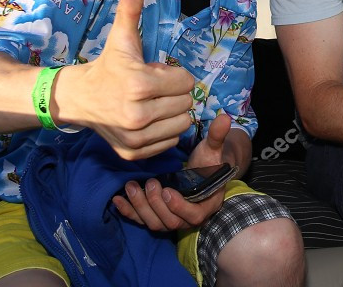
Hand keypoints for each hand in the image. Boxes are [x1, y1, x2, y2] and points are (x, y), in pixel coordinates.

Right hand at [62, 0, 195, 159]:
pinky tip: (148, 119)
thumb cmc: (108, 66)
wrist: (77, 99)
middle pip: (186, 102)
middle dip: (174, 93)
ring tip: (150, 104)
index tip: (155, 73)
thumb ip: (131, 8)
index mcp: (139, 85)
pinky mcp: (133, 152)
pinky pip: (170, 142)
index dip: (174, 74)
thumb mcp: (122, 37)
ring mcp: (135, 137)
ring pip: (182, 123)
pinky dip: (164, 131)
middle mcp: (138, 115)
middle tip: (152, 89)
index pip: (187, 81)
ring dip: (172, 112)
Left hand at [112, 114, 236, 229]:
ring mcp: (172, 219)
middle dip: (156, 204)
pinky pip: (142, 220)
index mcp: (207, 204)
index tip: (168, 190)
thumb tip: (225, 118)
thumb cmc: (208, 161)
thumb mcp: (213, 149)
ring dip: (141, 207)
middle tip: (149, 183)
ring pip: (155, 223)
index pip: (194, 215)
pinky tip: (117, 199)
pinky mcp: (157, 216)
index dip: (180, 206)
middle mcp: (189, 217)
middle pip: (171, 222)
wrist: (201, 171)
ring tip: (131, 186)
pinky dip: (129, 212)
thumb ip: (217, 137)